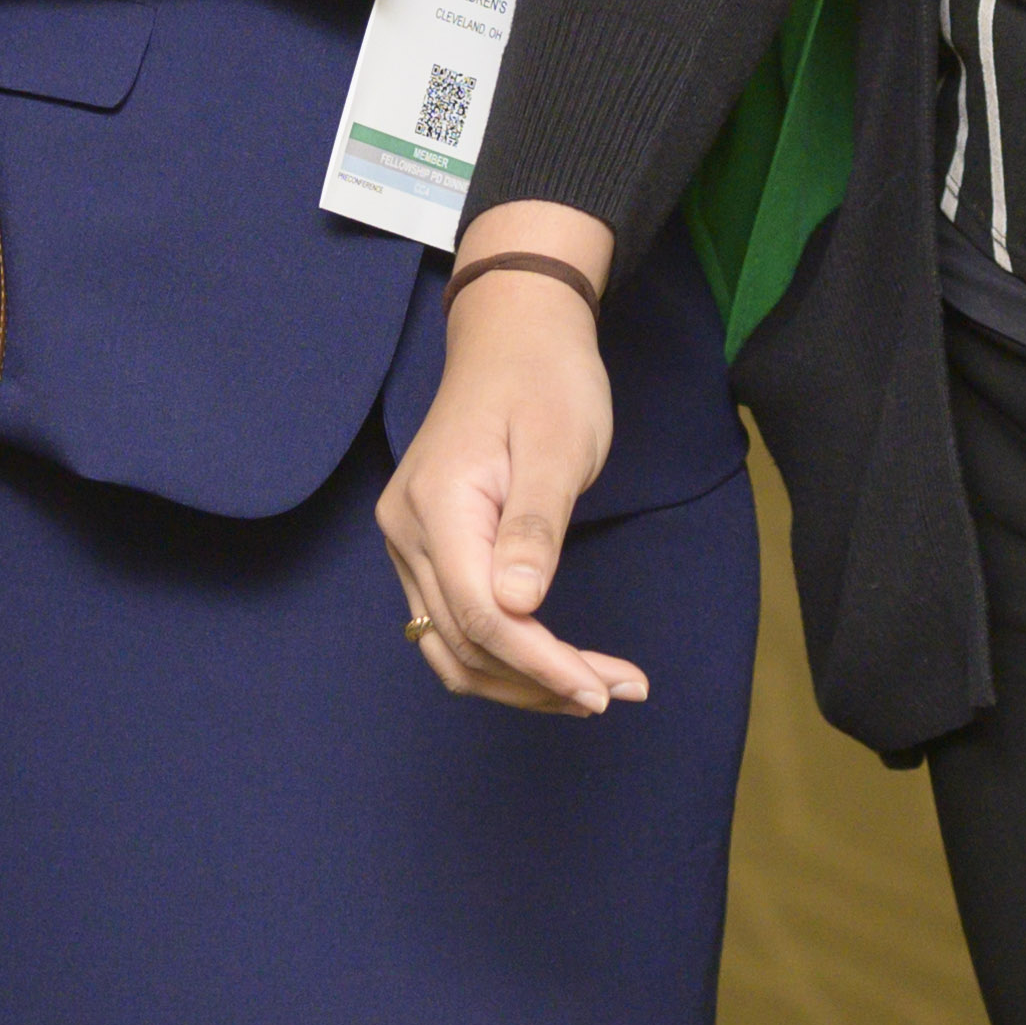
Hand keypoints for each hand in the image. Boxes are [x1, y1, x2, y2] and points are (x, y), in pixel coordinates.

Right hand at [374, 203, 641, 714]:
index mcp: (437, 506)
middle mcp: (406, 532)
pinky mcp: (426, 547)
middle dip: (540, 680)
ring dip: (521, 679)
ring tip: (595, 688)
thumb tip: (518, 608)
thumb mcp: (558, 446)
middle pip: (465, 642)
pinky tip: (555, 661)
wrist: (514, 333)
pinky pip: (454, 622)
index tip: (603, 690)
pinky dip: (504, 652)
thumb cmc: (546, 379)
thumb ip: (535, 527)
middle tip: (618, 690)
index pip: (482, 615)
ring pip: (453, 645)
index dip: (541, 665)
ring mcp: (409, 542)